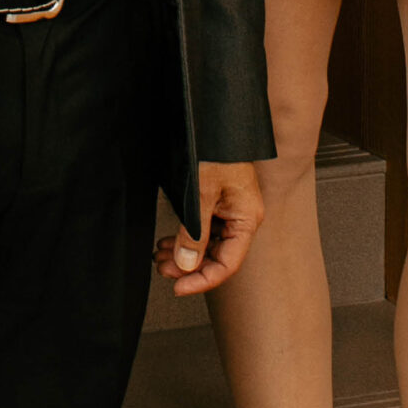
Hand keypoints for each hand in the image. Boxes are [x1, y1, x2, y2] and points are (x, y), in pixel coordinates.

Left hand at [155, 160, 264, 295]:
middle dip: (189, 266)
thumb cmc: (215, 150)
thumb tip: (186, 264)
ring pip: (207, 244)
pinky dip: (186, 238)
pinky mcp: (218, 201)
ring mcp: (230, 210)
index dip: (202, 280)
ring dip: (184, 253)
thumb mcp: (202, 193)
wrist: (211, 120)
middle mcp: (241, 217)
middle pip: (217, 256)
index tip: (178, 287)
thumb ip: (194, 232)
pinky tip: (169, 242)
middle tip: (162, 269)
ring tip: (161, 257)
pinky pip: (203, 229)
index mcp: (247, 218)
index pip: (227, 263)